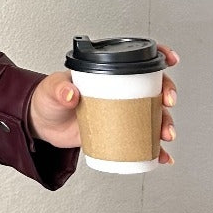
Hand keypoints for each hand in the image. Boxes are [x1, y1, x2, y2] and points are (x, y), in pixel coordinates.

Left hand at [29, 44, 179, 163]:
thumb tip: (70, 93)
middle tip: (166, 105)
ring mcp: (121, 112)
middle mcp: (119, 91)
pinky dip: (156, 150)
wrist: (43, 125)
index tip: (169, 60)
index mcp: (106, 73)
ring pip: (153, 116)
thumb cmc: (48, 100)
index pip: (136, 59)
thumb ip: (59, 90)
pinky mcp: (119, 133)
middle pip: (153, 88)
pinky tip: (162, 157)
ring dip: (165, 124)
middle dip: (167, 95)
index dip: (157, 55)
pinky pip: (143, 142)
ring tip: (165, 135)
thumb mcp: (51, 91)